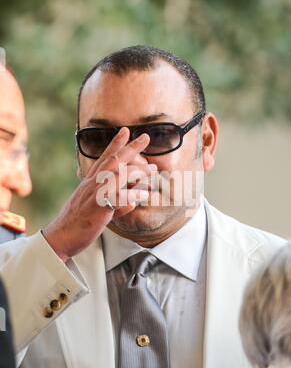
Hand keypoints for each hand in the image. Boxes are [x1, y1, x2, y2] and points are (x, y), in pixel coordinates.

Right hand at [43, 127, 156, 261]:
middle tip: (146, 137)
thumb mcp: (89, 204)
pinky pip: (120, 198)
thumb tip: (125, 196)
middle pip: (114, 160)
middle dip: (131, 147)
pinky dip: (135, 195)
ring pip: (119, 175)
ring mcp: (95, 194)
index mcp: (89, 182)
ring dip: (139, 171)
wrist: (60, 237)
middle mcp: (92, 184)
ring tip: (153, 170)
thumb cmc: (75, 223)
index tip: (125, 130)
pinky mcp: (99, 207)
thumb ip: (105, 196)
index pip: (103, 158)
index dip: (115, 143)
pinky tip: (146, 195)